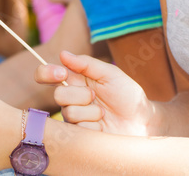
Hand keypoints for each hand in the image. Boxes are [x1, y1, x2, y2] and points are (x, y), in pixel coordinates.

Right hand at [36, 50, 153, 135]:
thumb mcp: (110, 74)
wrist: (142, 120)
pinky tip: (103, 126)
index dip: (47, 73)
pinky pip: (79, 128)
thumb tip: (63, 53)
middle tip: (95, 96)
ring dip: (91, 111)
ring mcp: (74, 118)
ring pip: (69, 112)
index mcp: (76, 80)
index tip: (61, 73)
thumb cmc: (127, 94)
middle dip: (80, 94)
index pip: (48, 74)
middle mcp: (71, 99)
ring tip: (103, 113)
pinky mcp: (79, 135)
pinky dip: (95, 125)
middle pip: (58, 95)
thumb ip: (86, 63)